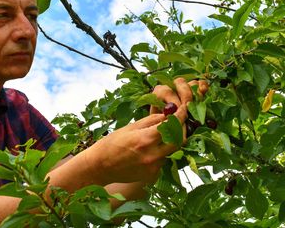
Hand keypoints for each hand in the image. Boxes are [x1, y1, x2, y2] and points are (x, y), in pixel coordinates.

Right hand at [83, 78, 207, 185]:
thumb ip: (151, 121)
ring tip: (161, 134)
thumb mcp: (131, 127)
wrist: (100, 167)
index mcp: (145, 139)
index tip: (184, 109)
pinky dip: (162, 151)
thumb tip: (167, 115)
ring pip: (171, 151)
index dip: (181, 116)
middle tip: (179, 122)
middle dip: (181, 130)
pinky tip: (152, 148)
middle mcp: (152, 155)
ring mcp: (153, 167)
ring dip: (170, 141)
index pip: (171, 125)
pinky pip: (163, 160)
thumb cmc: (112, 143)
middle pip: (179, 141)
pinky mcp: (152, 175)